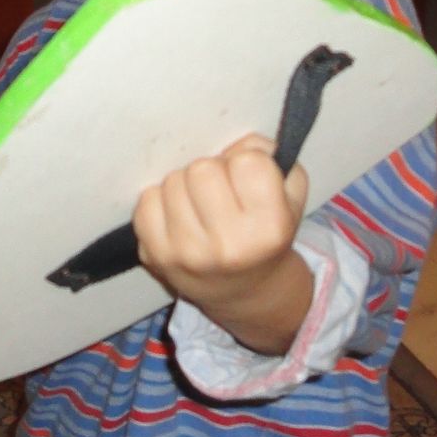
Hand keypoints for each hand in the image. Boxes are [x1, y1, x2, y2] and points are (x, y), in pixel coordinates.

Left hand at [134, 134, 313, 353]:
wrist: (244, 292)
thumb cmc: (265, 235)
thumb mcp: (289, 197)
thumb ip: (272, 157)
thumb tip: (237, 144)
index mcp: (269, 229)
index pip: (248, 162)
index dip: (248, 164)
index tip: (249, 184)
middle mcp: (229, 245)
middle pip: (203, 168)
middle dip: (213, 172)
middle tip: (221, 193)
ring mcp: (187, 253)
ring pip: (173, 180)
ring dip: (186, 185)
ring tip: (200, 206)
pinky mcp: (155, 256)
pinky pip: (147, 200)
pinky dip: (160, 201)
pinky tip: (178, 217)